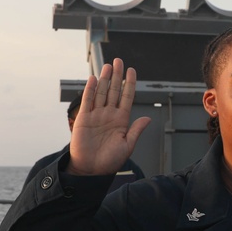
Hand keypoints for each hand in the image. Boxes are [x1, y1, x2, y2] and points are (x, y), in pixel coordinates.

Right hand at [67, 58, 151, 175]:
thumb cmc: (110, 161)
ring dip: (104, 79)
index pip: (126, 97)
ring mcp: (96, 115)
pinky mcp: (83, 119)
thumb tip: (148, 118)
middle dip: (116, 76)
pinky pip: (87, 101)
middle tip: (118, 61)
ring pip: (100, 93)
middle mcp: (109, 114)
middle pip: (113, 90)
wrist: (91, 170)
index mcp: (122, 120)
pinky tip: (93, 79)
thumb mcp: (127, 146)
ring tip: (107, 65)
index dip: (129, 84)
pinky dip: (89, 90)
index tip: (132, 71)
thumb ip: (136, 131)